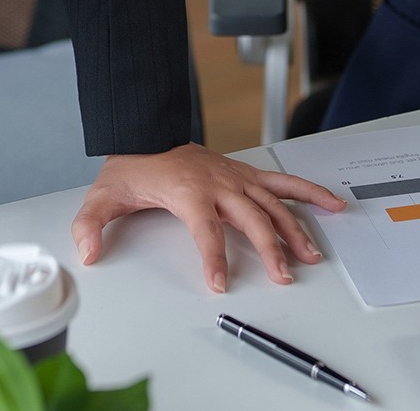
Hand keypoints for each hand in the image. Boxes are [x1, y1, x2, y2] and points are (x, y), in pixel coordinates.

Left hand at [71, 145, 344, 291]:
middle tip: (282, 276)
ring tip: (311, 255)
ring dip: (295, 229)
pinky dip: (308, 192)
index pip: (206, 230)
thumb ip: (91, 225)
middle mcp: (219, 183)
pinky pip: (282, 182)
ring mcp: (236, 177)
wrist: (146, 134)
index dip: (214, 258)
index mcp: (189, 191)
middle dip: (269, 248)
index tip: (221, 283)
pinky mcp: (246, 174)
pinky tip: (331, 205)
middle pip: (251, 218)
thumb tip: (88, 250)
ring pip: (273, 203)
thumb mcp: (103, 198)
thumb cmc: (131, 169)